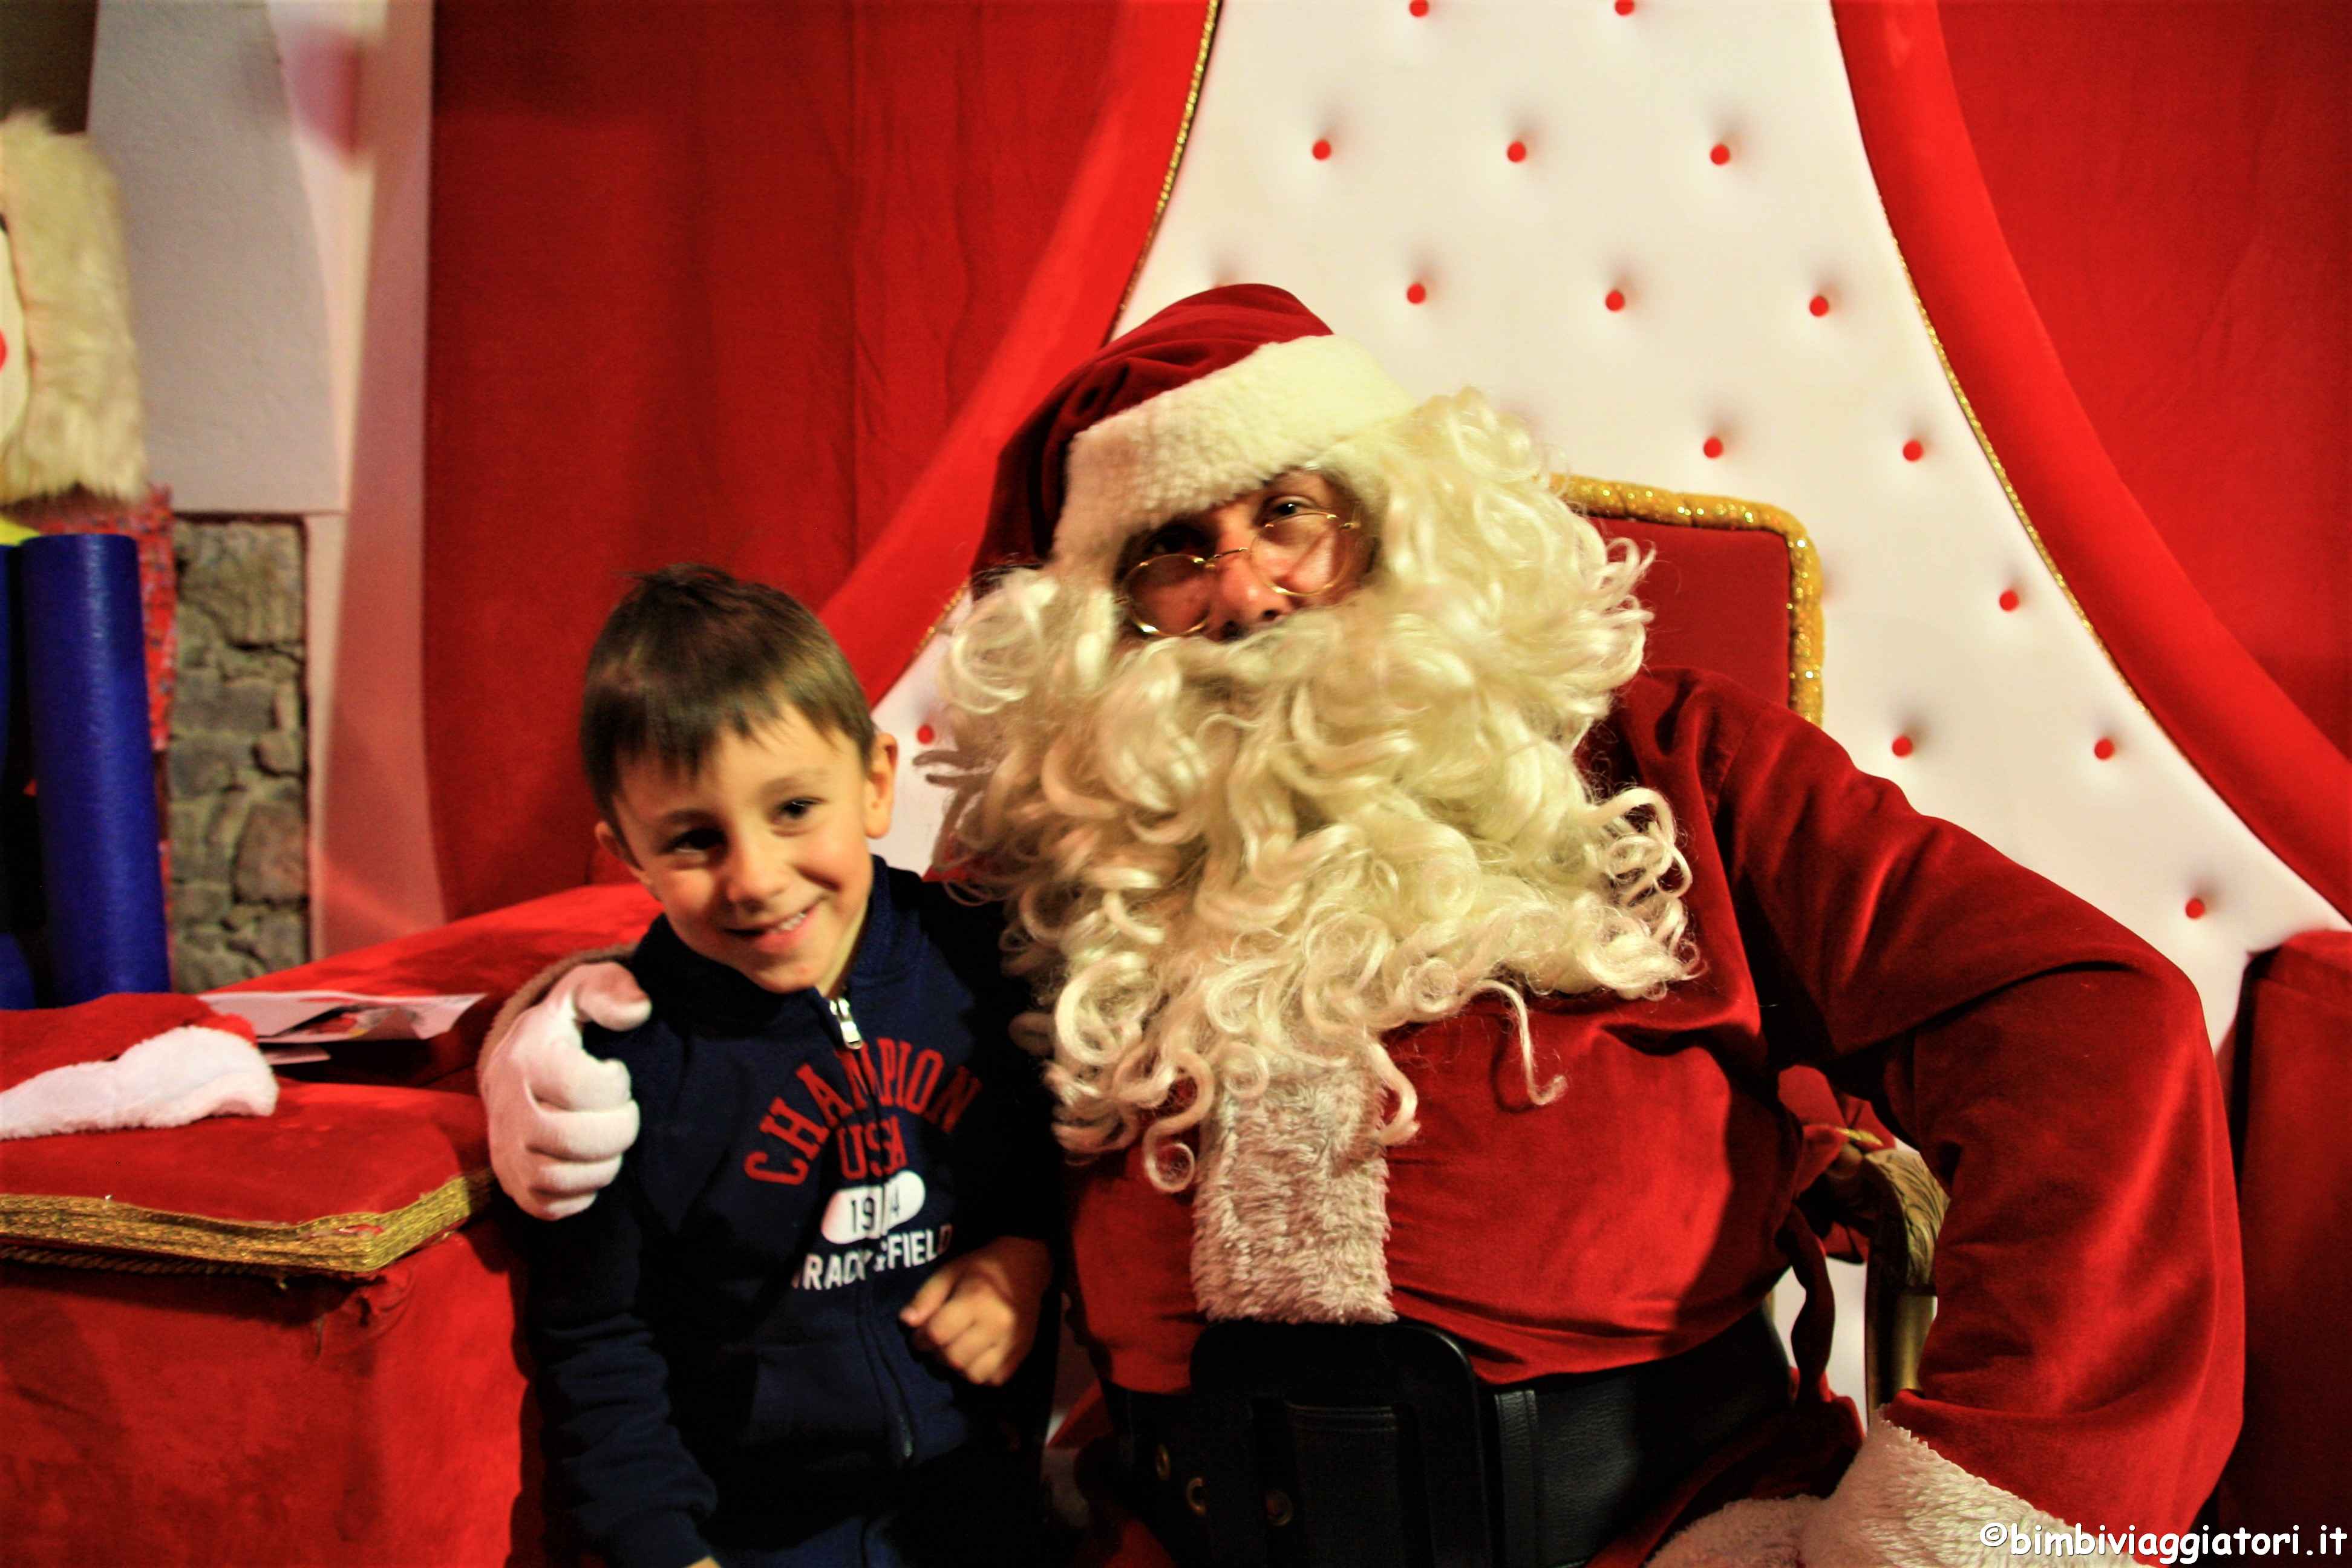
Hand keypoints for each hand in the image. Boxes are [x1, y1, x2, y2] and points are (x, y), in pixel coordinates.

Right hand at [481, 960, 649, 1219]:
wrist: (519, 1063)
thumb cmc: (566, 1026)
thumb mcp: (586, 990)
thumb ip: (611, 990)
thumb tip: (639, 1011)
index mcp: (526, 1058)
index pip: (582, 1088)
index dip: (617, 1086)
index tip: (617, 1074)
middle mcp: (508, 1108)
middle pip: (572, 1140)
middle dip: (619, 1130)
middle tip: (624, 1114)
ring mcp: (505, 1149)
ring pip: (559, 1178)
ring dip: (604, 1165)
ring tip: (610, 1141)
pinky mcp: (511, 1181)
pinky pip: (549, 1207)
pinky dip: (582, 1194)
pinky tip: (592, 1165)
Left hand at [900, 1236, 1051, 1386]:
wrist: (1025, 1266)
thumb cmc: (981, 1268)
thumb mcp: (948, 1272)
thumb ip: (925, 1297)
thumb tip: (907, 1322)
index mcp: (976, 1299)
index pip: (938, 1334)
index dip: (920, 1339)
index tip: (920, 1336)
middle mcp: (997, 1323)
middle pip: (954, 1358)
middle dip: (937, 1355)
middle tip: (937, 1343)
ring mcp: (1012, 1341)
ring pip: (974, 1375)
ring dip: (959, 1367)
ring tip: (957, 1350)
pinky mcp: (1022, 1352)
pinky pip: (995, 1379)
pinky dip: (981, 1373)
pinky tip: (976, 1356)